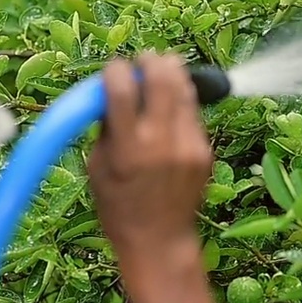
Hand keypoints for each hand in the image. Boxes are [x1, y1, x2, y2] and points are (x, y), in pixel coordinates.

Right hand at [88, 53, 212, 256]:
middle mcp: (162, 142)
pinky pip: (193, 114)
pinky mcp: (205, 151)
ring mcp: (189, 145)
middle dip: (151, 62)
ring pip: (185, 90)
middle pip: (163, 78)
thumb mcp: (96, 167)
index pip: (123, 88)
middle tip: (144, 61)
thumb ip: (106, 127)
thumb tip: (112, 90)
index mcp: (128, 148)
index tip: (114, 70)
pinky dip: (182, 103)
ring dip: (172, 74)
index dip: (116, 70)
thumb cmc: (118, 207)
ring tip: (162, 71)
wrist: (160, 241)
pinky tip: (171, 109)